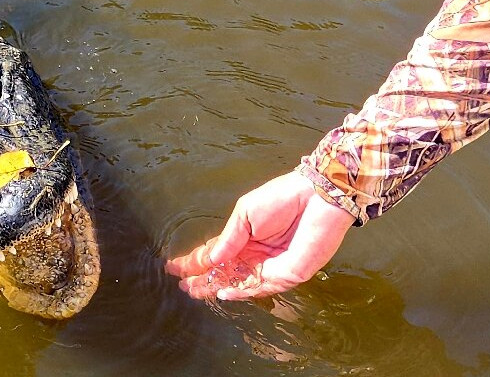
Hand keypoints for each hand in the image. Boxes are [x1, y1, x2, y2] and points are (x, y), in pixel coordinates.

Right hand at [165, 170, 354, 299]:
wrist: (316, 197)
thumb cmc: (282, 198)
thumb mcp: (246, 213)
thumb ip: (229, 238)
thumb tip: (210, 259)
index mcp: (245, 236)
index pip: (216, 253)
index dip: (195, 261)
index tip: (174, 268)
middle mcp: (256, 254)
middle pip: (224, 272)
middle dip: (203, 279)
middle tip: (183, 287)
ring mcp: (270, 266)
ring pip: (238, 282)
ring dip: (216, 287)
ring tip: (195, 291)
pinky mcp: (287, 275)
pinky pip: (260, 287)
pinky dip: (241, 291)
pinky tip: (222, 292)